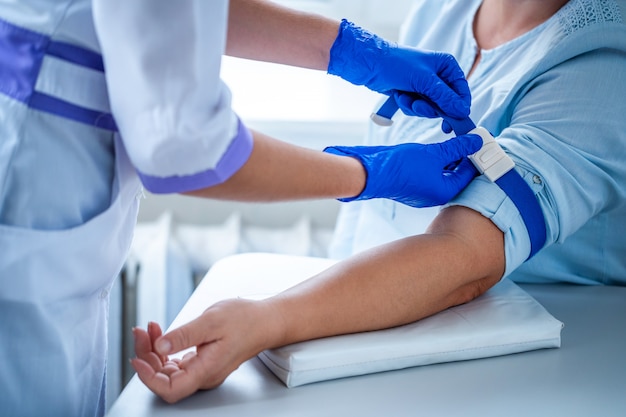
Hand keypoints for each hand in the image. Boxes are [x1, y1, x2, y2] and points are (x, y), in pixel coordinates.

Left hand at [130, 298, 278, 402]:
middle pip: (165, 379)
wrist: (266, 320)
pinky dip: (165, 349)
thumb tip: (159, 346)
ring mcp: (203, 370)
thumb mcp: (212, 321)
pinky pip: (177, 362)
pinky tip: (161, 334)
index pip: (170, 389)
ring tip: (149, 329)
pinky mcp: (203, 362)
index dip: (149, 378)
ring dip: (153, 352)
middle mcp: (204, 375)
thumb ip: (184, 335)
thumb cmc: (246, 320)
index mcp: (206, 370)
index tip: (137, 358)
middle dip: (147, 357)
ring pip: (169, 370)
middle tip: (141, 333)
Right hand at [324, 134, 481, 207]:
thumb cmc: (402, 167)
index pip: (469, 174)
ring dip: (449, 158)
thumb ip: (457, 147)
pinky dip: (436, 162)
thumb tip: (476, 141)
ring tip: (453, 140)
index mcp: (445, 192)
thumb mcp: (434, 153)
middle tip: (469, 138)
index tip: (480, 141)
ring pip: (443, 173)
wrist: (372, 173)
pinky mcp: (412, 185)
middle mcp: (435, 194)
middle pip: (457, 174)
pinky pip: (430, 173)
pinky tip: (436, 149)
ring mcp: (423, 191)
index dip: (475, 156)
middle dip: (463, 156)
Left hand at [327, 20, 469, 119]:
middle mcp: (439, 76)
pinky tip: (398, 96)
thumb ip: (444, 97)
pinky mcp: (413, 94)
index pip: (461, 91)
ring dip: (416, 107)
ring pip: (430, 109)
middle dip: (430, 108)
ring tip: (405, 97)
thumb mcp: (424, 80)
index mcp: (447, 66)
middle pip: (446, 104)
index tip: (453, 122)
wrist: (370, 65)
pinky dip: (407, 106)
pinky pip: (417, 109)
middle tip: (419, 107)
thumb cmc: (397, 64)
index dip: (458, 107)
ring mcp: (425, 86)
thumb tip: (462, 111)